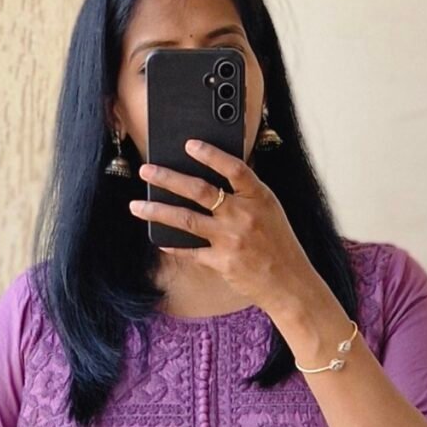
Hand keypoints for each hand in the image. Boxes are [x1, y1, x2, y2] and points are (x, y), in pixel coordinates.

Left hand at [127, 136, 319, 320]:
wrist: (289, 282)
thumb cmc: (279, 244)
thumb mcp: (270, 210)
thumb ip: (247, 193)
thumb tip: (217, 175)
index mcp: (259, 198)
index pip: (233, 168)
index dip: (211, 154)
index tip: (189, 144)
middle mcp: (243, 216)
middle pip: (200, 191)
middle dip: (168, 178)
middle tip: (146, 170)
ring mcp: (230, 240)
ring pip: (186, 220)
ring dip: (158, 211)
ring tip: (137, 205)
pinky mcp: (221, 262)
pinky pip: (190, 251)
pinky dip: (173, 246)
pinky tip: (159, 240)